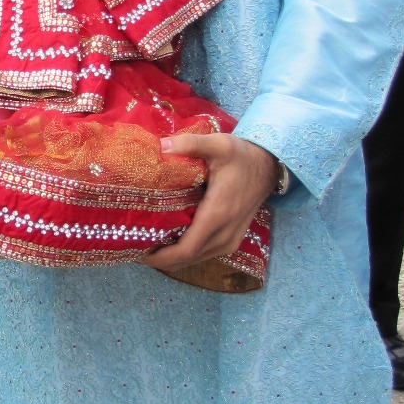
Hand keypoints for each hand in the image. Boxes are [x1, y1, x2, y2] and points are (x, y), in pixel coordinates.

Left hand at [147, 134, 278, 275]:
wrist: (268, 166)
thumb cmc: (241, 155)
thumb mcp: (219, 144)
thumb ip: (191, 144)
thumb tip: (162, 145)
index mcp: (217, 215)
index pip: (186, 249)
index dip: (160, 257)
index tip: (138, 252)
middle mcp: (224, 234)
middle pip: (187, 260)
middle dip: (160, 260)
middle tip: (134, 248)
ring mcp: (230, 240)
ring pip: (195, 259)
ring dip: (171, 259)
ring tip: (147, 246)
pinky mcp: (232, 239)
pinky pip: (204, 254)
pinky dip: (185, 254)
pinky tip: (168, 243)